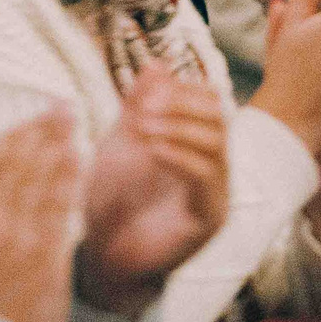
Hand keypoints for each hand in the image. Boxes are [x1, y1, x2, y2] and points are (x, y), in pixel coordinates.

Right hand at [0, 112, 78, 321]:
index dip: (9, 139)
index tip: (27, 123)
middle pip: (11, 162)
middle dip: (37, 130)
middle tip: (59, 107)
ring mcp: (11, 238)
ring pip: (34, 177)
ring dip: (55, 144)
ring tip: (74, 123)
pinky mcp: (39, 255)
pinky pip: (56, 207)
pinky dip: (67, 177)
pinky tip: (81, 157)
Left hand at [76, 69, 230, 315]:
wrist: (101, 257)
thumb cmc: (111, 201)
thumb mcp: (121, 143)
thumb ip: (139, 106)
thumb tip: (157, 64)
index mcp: (195, 146)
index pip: (209, 101)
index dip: (182, 89)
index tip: (146, 92)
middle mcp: (213, 168)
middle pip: (219, 117)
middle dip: (181, 104)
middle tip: (145, 108)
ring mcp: (214, 195)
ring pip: (216, 143)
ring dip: (179, 127)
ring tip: (143, 128)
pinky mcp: (207, 220)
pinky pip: (205, 178)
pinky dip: (179, 156)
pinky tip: (151, 150)